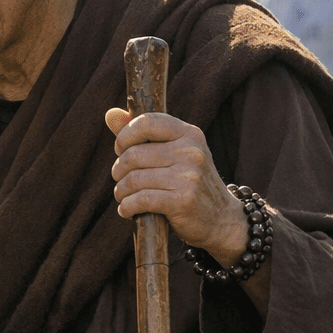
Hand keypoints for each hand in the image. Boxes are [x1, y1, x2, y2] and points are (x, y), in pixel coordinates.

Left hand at [106, 109, 246, 265]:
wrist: (221, 218)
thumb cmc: (189, 182)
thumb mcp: (174, 152)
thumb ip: (142, 134)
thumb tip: (110, 114)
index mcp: (189, 134)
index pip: (147, 122)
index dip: (125, 136)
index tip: (121, 150)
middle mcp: (191, 152)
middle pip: (133, 154)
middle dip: (118, 169)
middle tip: (121, 178)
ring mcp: (189, 176)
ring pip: (133, 179)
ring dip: (121, 191)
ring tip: (123, 196)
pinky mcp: (183, 200)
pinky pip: (141, 200)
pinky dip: (127, 207)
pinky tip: (127, 210)